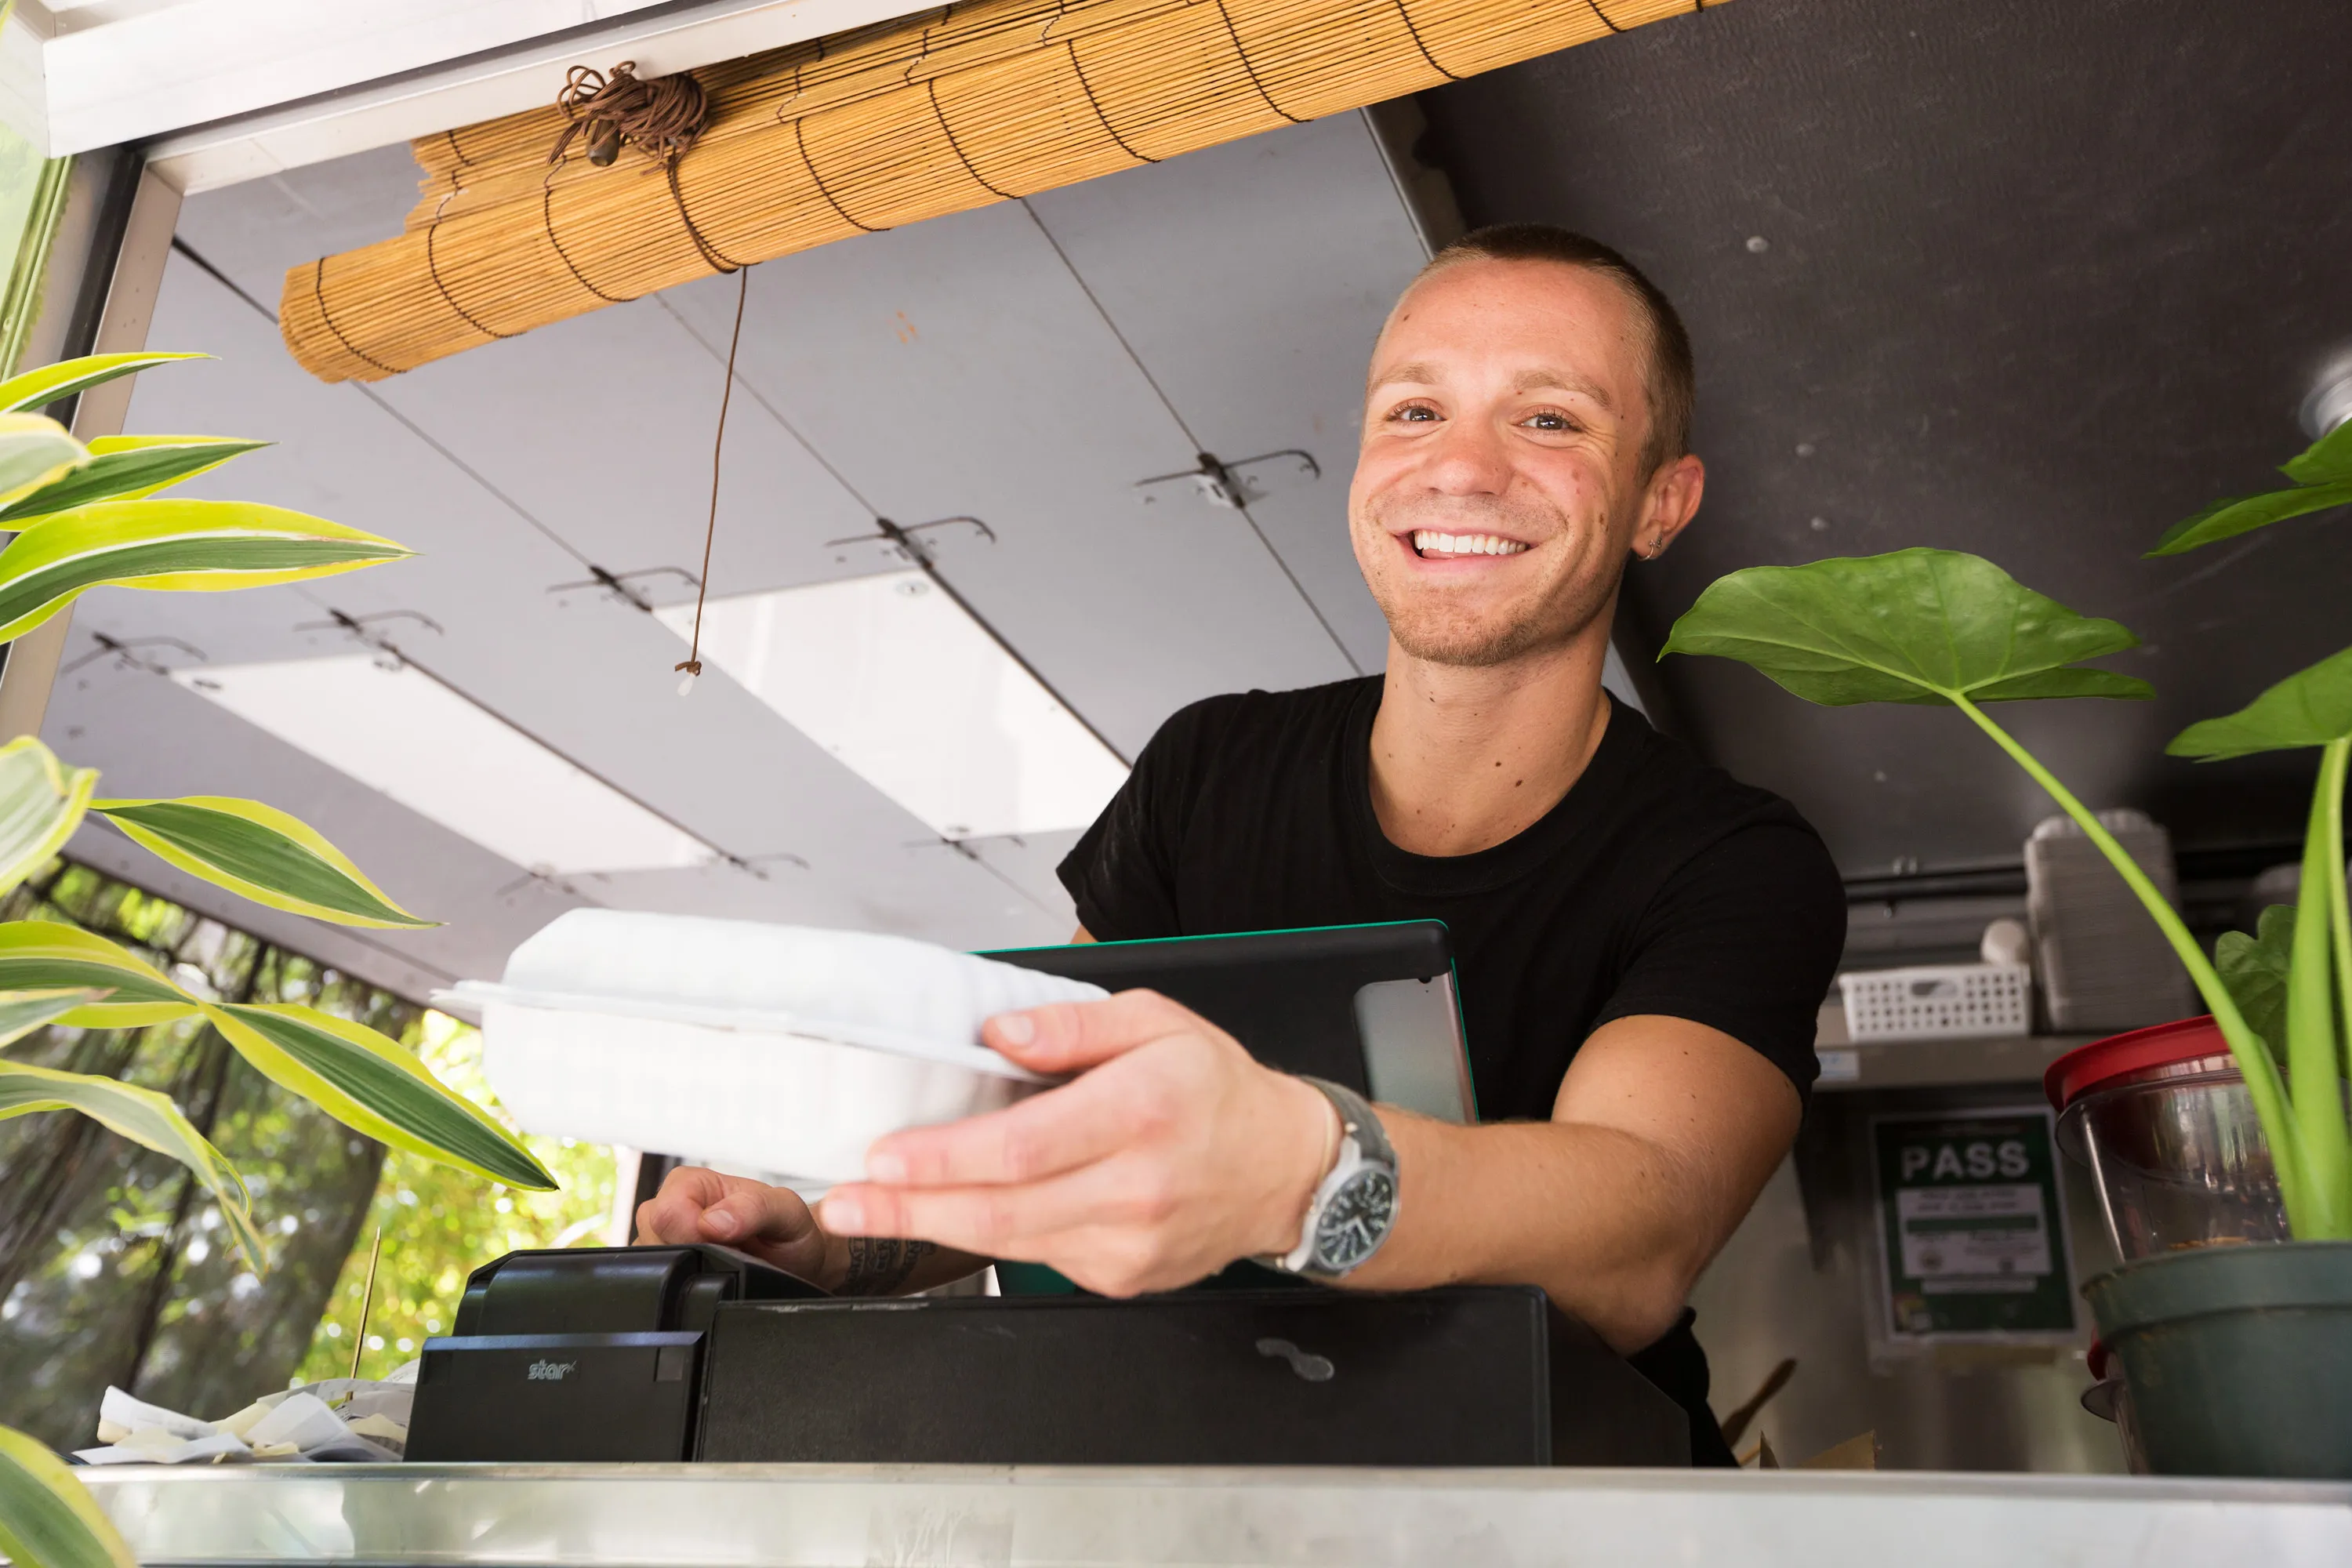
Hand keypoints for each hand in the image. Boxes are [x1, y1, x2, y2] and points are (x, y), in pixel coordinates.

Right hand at [634, 1166, 831, 1282]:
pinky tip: (711, 1277)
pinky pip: (656, 1287)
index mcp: (690, 1182)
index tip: (727, 1240)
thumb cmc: (787, 1231)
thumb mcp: (786, 1212)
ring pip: (652, 1268)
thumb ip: (755, 1208)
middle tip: (731, 1253)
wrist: (794, 1265)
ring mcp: (661, 1243)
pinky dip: (686, 1288)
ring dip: (690, 1273)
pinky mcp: (661, 1272)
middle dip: (693, 1256)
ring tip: (724, 1263)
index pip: (666, 1212)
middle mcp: (669, 1209)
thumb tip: (712, 1221)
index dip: (694, 1234)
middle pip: (653, 1241)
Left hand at [816, 990, 1336, 1295]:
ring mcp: (1129, 1242)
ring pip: (1011, 1243)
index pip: (1024, 1145)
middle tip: (845, 1203)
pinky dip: (990, 1235)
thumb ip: (1073, 1023)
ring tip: (870, 1210)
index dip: (945, 1158)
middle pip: (1002, 1209)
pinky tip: (955, 1213)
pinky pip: (1040, 1257)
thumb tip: (1000, 1034)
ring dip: (932, 1228)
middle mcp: (1137, 1185)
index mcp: (1144, 1110)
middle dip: (909, 1210)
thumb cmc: (1215, 1089)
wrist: (1283, 1169)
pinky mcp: (1122, 1276)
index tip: (884, 1155)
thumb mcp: (1156, 1020)